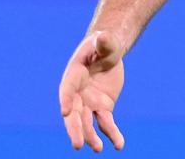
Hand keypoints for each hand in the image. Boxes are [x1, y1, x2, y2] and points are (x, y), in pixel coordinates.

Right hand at [59, 30, 125, 151]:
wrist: (108, 54)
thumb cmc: (103, 45)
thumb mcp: (105, 42)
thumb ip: (104, 43)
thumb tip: (104, 36)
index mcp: (74, 75)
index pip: (68, 89)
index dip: (66, 100)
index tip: (65, 111)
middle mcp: (78, 93)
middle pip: (74, 114)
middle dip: (75, 129)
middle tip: (77, 145)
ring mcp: (89, 102)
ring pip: (88, 123)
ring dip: (91, 136)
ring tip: (97, 149)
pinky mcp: (103, 108)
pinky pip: (106, 123)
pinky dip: (112, 134)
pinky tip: (118, 145)